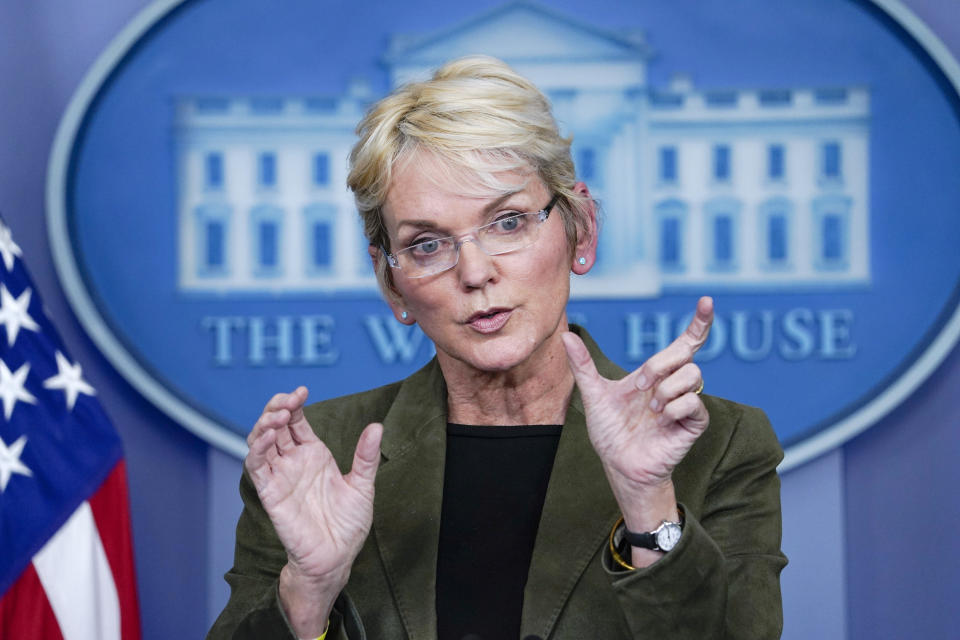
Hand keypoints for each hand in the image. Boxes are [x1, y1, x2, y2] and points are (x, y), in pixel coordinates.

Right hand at [245, 387, 381, 632]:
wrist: (336, 557)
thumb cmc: (348, 525)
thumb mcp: (362, 485)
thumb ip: (366, 457)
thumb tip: (376, 427)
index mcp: (314, 454)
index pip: (296, 421)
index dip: (293, 404)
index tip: (302, 391)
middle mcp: (293, 461)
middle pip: (275, 425)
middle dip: (276, 407)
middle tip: (289, 399)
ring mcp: (280, 475)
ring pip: (261, 441)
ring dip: (264, 424)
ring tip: (277, 414)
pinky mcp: (270, 492)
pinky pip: (256, 466)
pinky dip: (258, 449)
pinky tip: (267, 436)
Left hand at [562, 297, 712, 531]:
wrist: (618, 464)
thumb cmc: (610, 432)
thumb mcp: (594, 395)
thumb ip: (583, 366)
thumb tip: (566, 336)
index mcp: (656, 374)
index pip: (685, 342)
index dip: (699, 322)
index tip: (707, 301)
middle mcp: (674, 384)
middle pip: (685, 354)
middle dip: (660, 365)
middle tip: (639, 387)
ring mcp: (686, 403)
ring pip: (693, 375)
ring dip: (665, 390)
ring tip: (650, 409)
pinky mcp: (693, 424)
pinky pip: (694, 403)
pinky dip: (673, 408)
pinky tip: (660, 419)